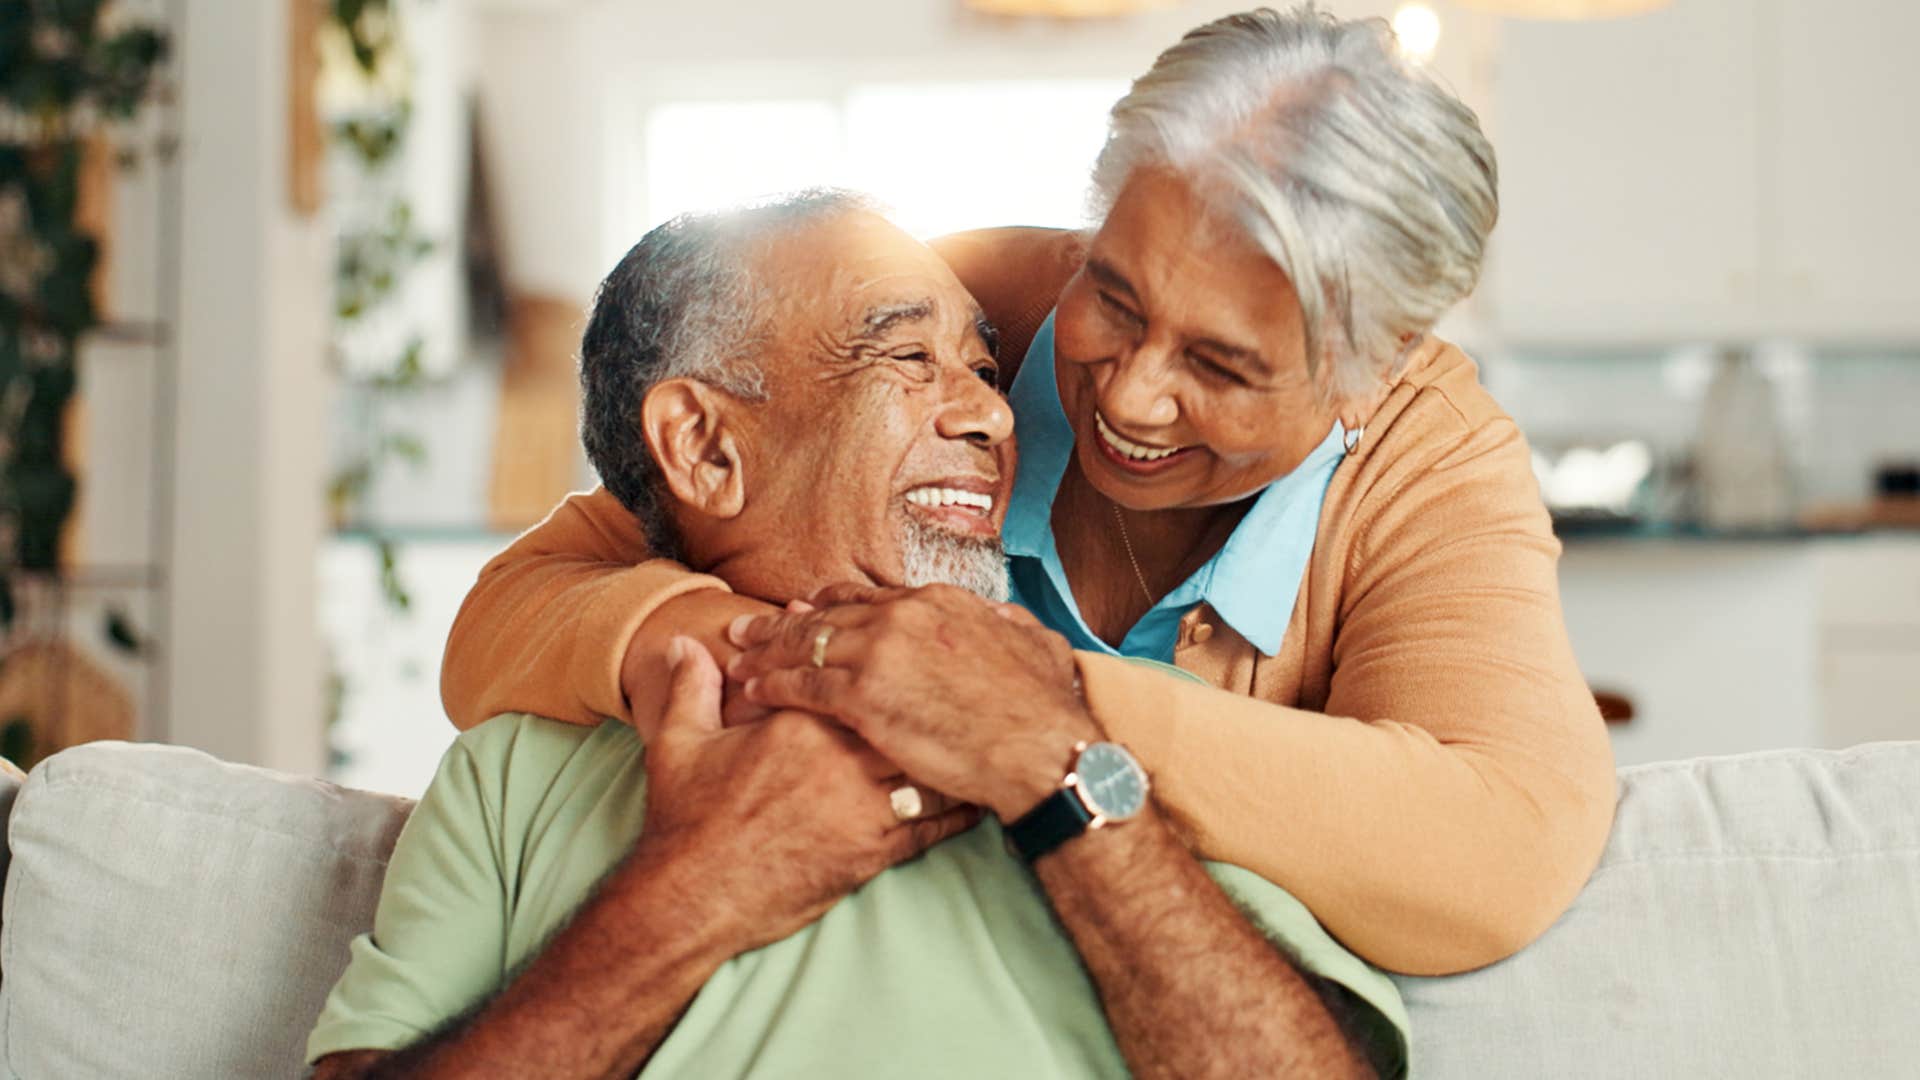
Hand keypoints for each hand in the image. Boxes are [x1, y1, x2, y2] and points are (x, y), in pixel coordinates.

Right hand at [633, 637, 979, 952]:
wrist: (694, 895)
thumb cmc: (688, 820)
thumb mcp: (680, 744)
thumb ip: (691, 688)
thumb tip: (683, 644)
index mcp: (800, 723)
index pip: (856, 681)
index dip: (884, 668)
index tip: (905, 660)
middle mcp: (840, 758)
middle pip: (904, 716)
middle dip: (929, 704)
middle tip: (961, 691)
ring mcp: (862, 807)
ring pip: (928, 766)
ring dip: (953, 753)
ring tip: (979, 738)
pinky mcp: (874, 852)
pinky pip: (933, 825)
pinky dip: (958, 810)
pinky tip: (975, 798)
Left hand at [724, 584, 1100, 822]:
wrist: (1041, 746)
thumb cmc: (1045, 708)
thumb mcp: (1035, 647)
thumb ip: (1008, 627)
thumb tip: (1003, 619)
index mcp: (939, 603)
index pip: (870, 599)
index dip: (832, 605)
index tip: (807, 608)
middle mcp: (903, 617)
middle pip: (827, 616)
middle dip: (782, 622)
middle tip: (748, 626)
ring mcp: (880, 653)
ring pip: (806, 646)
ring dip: (767, 650)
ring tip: (737, 654)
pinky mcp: (864, 696)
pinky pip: (803, 686)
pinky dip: (773, 685)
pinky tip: (751, 690)